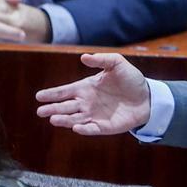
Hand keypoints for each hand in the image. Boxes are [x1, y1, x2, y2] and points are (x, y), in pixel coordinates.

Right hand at [36, 53, 151, 135]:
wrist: (147, 97)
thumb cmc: (130, 79)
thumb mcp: (117, 64)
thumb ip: (101, 60)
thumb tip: (84, 57)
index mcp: (86, 87)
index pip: (64, 91)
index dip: (52, 94)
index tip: (39, 96)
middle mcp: (86, 102)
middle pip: (65, 107)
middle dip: (52, 109)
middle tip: (40, 111)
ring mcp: (94, 115)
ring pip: (74, 119)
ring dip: (64, 120)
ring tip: (53, 119)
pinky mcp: (104, 127)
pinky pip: (91, 129)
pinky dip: (83, 129)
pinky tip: (76, 127)